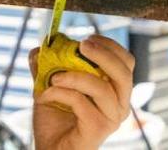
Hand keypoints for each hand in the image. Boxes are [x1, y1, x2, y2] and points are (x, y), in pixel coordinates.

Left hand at [29, 35, 134, 149]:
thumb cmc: (55, 122)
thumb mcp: (50, 86)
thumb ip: (47, 66)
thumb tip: (41, 46)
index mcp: (115, 91)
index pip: (126, 62)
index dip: (110, 46)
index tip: (88, 38)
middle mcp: (119, 105)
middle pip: (124, 73)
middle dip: (103, 54)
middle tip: (80, 45)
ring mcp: (111, 119)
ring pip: (101, 88)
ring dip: (74, 76)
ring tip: (53, 77)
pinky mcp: (98, 129)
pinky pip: (81, 102)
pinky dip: (60, 93)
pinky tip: (45, 95)